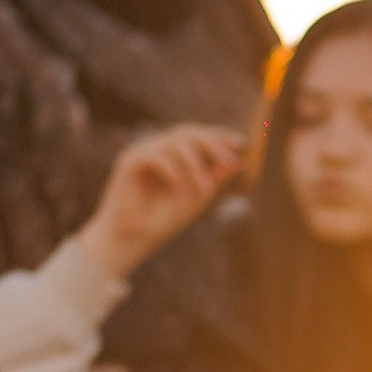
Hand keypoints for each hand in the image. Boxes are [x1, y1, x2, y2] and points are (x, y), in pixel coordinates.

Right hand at [76, 125, 247, 283]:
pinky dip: (174, 173)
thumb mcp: (197, 197)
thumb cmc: (162, 221)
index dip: (218, 135)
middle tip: (231, 162)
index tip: (242, 143)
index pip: (197, 135)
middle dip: (213, 144)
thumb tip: (240, 160)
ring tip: (204, 191)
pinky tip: (181, 192)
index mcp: (173, 154)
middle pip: (187, 131)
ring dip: (195, 166)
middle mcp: (157, 148)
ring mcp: (142, 152)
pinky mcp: (129, 161)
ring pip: (175, 142)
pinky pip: (157, 156)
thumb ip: (215, 177)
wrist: (132, 240)